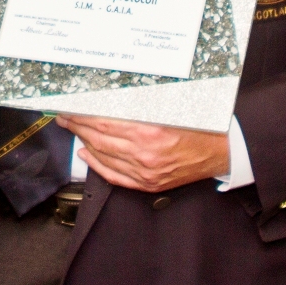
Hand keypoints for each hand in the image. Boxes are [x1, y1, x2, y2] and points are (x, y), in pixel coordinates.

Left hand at [59, 115, 229, 192]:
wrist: (220, 151)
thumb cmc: (197, 127)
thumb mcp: (167, 108)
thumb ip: (137, 106)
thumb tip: (105, 100)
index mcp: (149, 131)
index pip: (103, 122)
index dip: (82, 116)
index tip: (70, 109)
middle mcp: (145, 154)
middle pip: (98, 139)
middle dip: (77, 127)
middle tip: (65, 118)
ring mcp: (146, 172)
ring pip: (103, 156)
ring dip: (84, 142)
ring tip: (74, 131)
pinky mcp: (149, 184)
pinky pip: (115, 176)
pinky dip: (97, 165)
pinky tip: (87, 155)